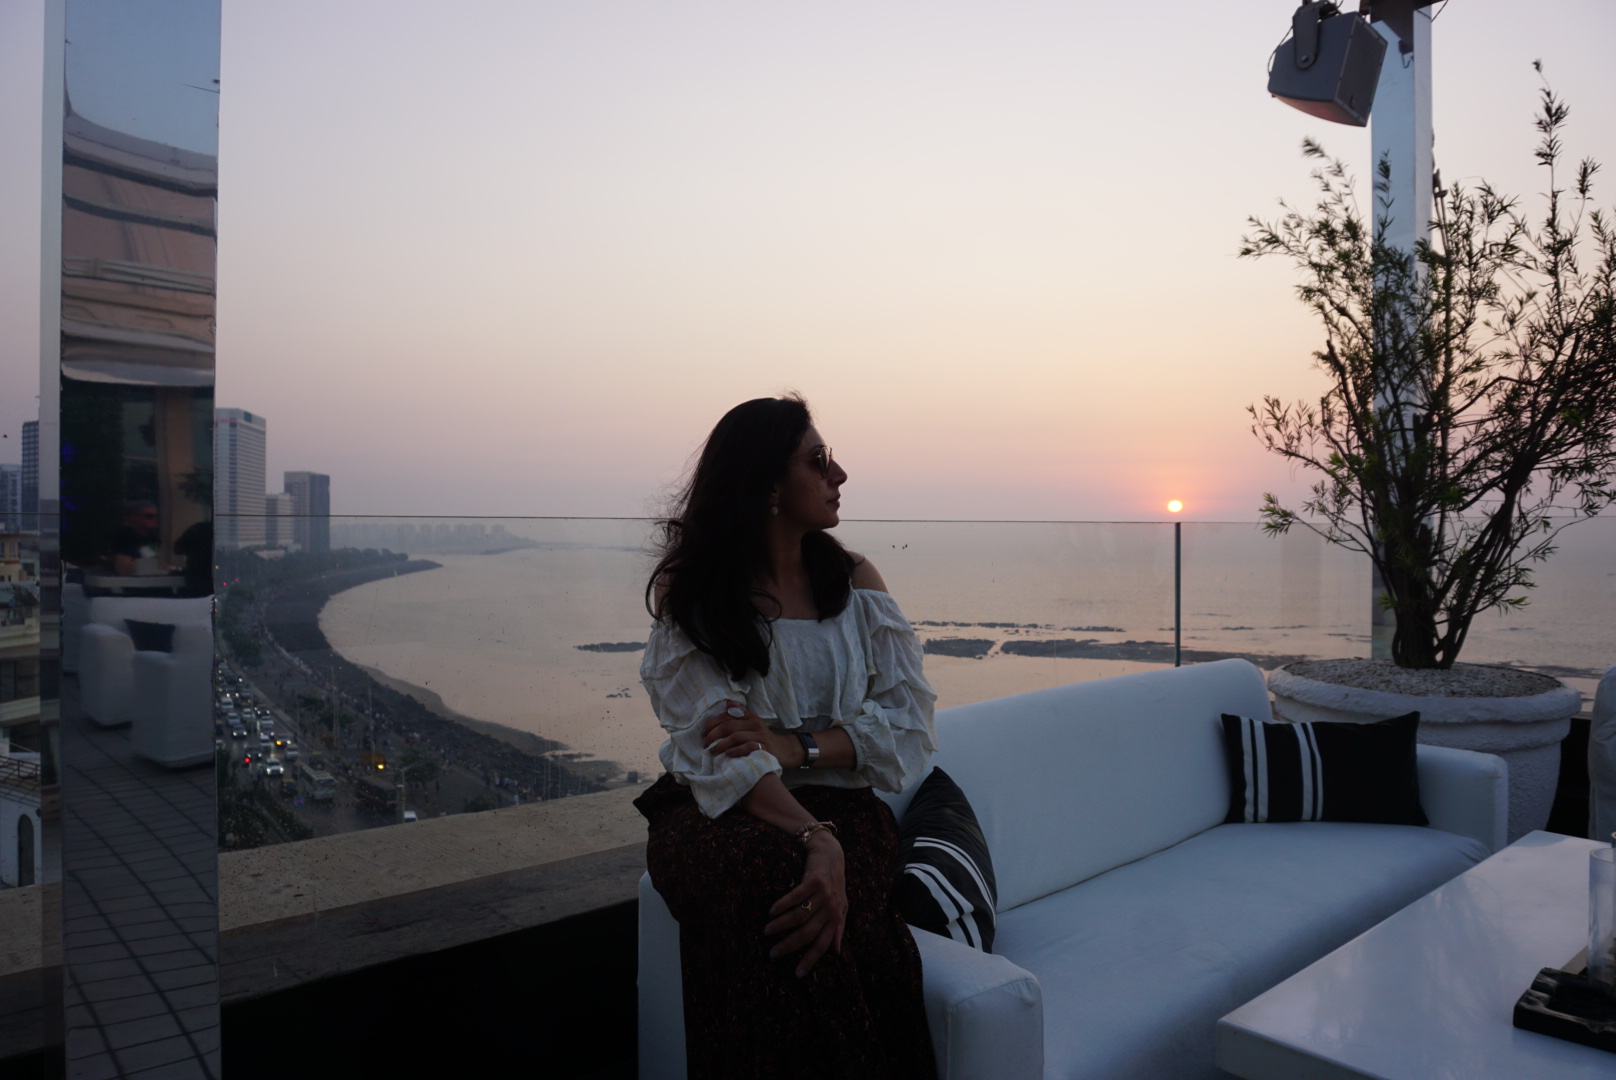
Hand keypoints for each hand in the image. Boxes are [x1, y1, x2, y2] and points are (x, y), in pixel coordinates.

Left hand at [703, 701, 796, 764]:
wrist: (782, 750)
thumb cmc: (761, 737)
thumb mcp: (752, 723)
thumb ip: (740, 713)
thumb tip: (727, 703)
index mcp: (750, 715)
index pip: (727, 716)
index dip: (713, 724)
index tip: (703, 733)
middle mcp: (755, 723)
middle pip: (728, 726)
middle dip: (713, 735)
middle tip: (705, 744)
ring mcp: (760, 735)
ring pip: (736, 736)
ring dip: (721, 744)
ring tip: (713, 751)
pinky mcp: (764, 747)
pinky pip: (747, 747)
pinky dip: (736, 750)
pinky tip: (728, 755)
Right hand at [765, 831, 846, 977]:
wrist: (831, 854)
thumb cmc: (834, 883)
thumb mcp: (840, 907)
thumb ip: (838, 928)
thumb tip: (837, 952)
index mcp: (835, 918)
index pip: (822, 944)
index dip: (810, 959)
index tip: (797, 974)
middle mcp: (831, 908)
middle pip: (808, 933)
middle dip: (789, 946)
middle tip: (773, 953)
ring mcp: (824, 894)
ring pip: (800, 916)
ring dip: (782, 925)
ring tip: (767, 931)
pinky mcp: (815, 880)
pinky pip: (797, 896)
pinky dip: (783, 904)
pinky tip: (772, 910)